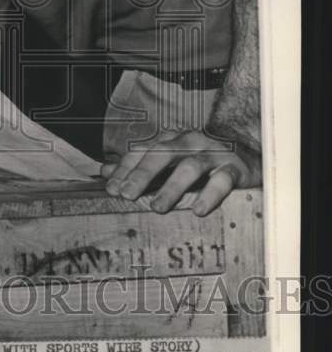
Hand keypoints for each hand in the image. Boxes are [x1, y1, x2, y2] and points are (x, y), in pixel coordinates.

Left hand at [100, 129, 261, 215]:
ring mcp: (212, 153)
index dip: (125, 169)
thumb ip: (138, 166)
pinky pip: (222, 180)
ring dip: (171, 187)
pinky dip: (210, 194)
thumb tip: (104, 172)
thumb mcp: (168, 160)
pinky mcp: (235, 168)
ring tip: (157, 207)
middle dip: (142, 174)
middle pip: (162, 154)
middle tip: (126, 194)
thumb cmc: (201, 159)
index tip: (110, 188)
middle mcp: (189, 142)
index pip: (142, 151)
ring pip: (190, 167)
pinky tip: (198, 210)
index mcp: (170, 141)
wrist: (247, 150)